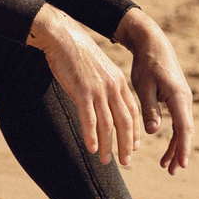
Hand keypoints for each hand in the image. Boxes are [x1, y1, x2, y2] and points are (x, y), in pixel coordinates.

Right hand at [27, 6, 142, 165]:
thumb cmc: (78, 54)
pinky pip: (89, 119)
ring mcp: (98, 90)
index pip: (132, 112)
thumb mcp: (99, 70)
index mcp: (119, 82)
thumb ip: (105, 86)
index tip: (134, 146)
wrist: (63, 37)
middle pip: (125, 122)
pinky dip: (91, 136)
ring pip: (107, 124)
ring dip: (107, 145)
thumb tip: (105, 103)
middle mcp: (112, 87)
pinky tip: (91, 148)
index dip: (134, 131)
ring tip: (105, 161)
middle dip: (126, 144)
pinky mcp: (82, 91)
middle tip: (126, 161)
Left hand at [113, 8, 193, 174]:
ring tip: (165, 164)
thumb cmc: (146, 64)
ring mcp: (183, 98)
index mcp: (178, 97)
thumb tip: (153, 132)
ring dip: (176, 146)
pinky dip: (174, 134)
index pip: (183, 128)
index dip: (182, 148)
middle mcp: (185, 99)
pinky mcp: (178, 97)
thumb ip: (149, 109)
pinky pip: (179, 120)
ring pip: (183, 127)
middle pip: (185, 131)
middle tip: (171, 171)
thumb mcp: (143, 87)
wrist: (153, 44)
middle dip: (179, 152)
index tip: (181, 165)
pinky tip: (166, 144)